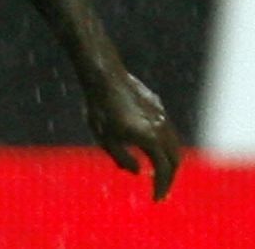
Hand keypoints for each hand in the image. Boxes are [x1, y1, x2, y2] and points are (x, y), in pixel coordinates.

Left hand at [83, 69, 181, 200]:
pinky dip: (165, 145)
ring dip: (169, 161)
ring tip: (159, 172)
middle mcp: (162, 128)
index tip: (155, 199)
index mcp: (152, 139)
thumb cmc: (100, 109)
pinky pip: (167, 130)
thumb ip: (122, 159)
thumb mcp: (106, 139)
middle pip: (174, 159)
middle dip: (169, 177)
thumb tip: (138, 172)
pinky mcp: (158, 106)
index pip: (163, 171)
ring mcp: (162, 116)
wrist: (104, 76)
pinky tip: (153, 149)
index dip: (161, 187)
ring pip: (174, 144)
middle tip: (160, 190)